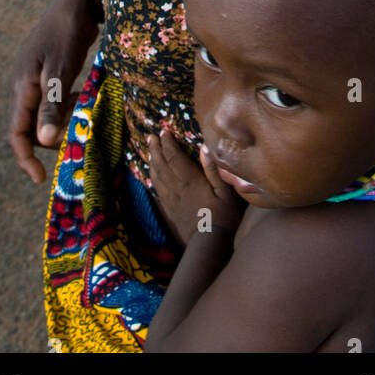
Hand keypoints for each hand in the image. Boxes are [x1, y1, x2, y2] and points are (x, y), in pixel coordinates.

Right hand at [6, 0, 103, 183]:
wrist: (77, 1)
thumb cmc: (68, 32)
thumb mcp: (61, 69)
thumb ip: (52, 104)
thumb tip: (43, 140)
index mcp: (22, 86)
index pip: (15, 132)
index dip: (25, 158)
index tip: (40, 178)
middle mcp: (24, 85)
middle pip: (28, 128)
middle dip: (48, 141)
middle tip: (74, 142)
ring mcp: (35, 79)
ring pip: (42, 116)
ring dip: (59, 123)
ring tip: (83, 116)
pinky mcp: (48, 74)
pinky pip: (52, 102)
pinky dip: (65, 108)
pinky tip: (83, 99)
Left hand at [148, 131, 244, 246]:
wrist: (208, 243)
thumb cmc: (222, 216)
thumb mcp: (225, 191)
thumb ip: (213, 169)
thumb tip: (204, 147)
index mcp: (189, 180)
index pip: (174, 157)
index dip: (168, 143)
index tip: (164, 131)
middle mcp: (176, 187)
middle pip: (162, 164)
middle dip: (156, 149)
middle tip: (151, 136)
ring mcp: (171, 199)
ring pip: (157, 177)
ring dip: (152, 162)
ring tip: (150, 151)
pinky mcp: (169, 210)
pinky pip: (158, 190)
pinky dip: (153, 179)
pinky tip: (152, 176)